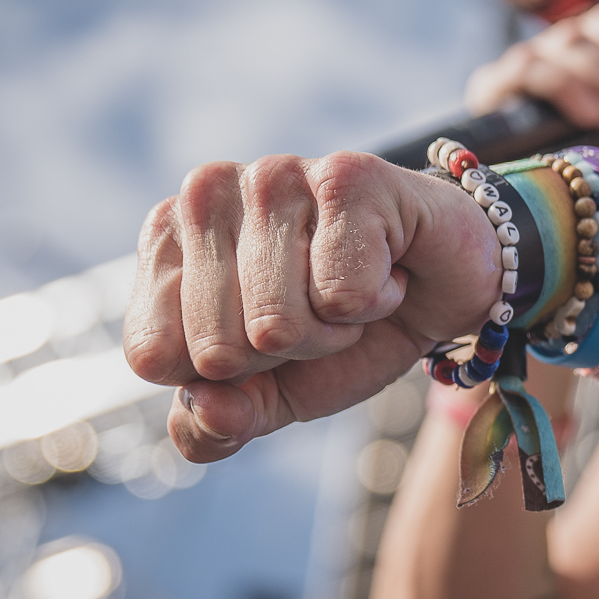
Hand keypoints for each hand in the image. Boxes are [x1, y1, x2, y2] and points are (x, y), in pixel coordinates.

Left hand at [123, 152, 501, 462]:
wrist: (444, 283)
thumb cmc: (347, 328)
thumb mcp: (273, 394)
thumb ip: (217, 423)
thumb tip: (205, 409)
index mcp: (165, 245)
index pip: (154, 357)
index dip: (225, 377)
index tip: (268, 341)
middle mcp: (203, 196)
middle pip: (216, 349)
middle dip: (284, 355)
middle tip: (321, 312)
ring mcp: (271, 176)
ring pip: (277, 325)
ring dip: (335, 331)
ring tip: (354, 290)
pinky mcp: (345, 174)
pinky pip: (342, 295)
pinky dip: (378, 302)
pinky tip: (388, 265)